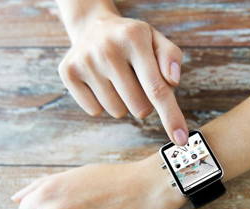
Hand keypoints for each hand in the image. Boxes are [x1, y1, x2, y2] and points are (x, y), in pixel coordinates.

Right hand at [58, 12, 187, 144]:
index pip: (157, 88)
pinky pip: (95, 111)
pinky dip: (103, 103)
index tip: (181, 140)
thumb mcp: (156, 40)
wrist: (93, 27)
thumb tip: (172, 81)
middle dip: (145, 103)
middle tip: (137, 81)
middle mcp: (108, 49)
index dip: (171, 117)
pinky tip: (101, 82)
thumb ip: (171, 57)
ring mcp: (85, 61)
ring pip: (118, 112)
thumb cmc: (132, 40)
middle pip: (140, 107)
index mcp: (134, 38)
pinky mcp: (68, 73)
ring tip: (118, 79)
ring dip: (123, 103)